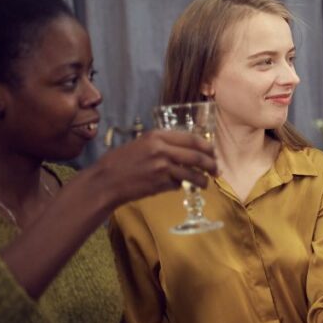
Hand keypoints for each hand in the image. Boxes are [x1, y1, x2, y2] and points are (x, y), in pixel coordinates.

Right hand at [94, 130, 217, 204]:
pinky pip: (179, 185)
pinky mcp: (161, 183)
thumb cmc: (120, 162)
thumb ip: (162, 144)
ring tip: (206, 183)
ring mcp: (163, 167)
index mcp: (157, 135)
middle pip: (197, 156)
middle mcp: (162, 149)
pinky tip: (178, 187)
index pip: (192, 139)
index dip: (206, 146)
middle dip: (211, 164)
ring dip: (203, 180)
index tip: (213, 152)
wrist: (105, 181)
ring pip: (193, 173)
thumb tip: (185, 150)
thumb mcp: (141, 144)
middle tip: (217, 170)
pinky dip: (181, 186)